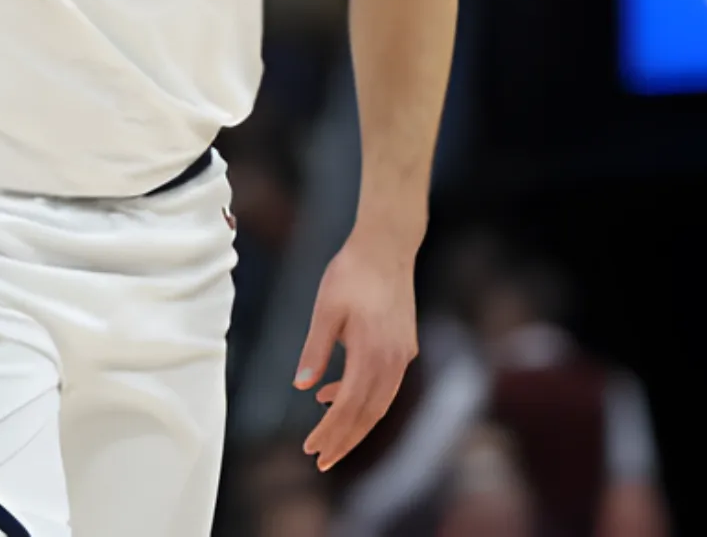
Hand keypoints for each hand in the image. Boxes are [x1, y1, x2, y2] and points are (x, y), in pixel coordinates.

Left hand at [293, 230, 418, 470]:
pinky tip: (335, 392)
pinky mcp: (405, 345)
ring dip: (354, 422)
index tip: (312, 449)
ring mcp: (403, 354)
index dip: (331, 432)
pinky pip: (385, 384)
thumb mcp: (325, 308)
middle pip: (368, 414)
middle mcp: (393, 361)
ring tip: (327, 434)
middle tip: (321, 460)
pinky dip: (363, 396)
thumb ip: (315, 349)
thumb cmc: (351, 272)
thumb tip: (301, 387)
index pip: (349, 407)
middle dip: (344, 440)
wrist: (387, 245)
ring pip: (379, 402)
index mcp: (372, 353)